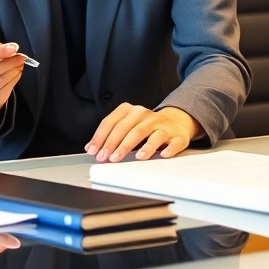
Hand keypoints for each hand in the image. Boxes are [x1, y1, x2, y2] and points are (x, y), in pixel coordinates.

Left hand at [87, 104, 203, 162]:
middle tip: (106, 158)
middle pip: (127, 128)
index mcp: (130, 110)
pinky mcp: (176, 136)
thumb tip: (92, 148)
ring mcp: (161, 124)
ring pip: (146, 133)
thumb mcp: (128, 125)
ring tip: (131, 158)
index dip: (100, 137)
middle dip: (115, 144)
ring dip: (137, 146)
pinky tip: (163, 155)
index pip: (111, 122)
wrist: (176, 122)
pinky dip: (168, 149)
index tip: (93, 150)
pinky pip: (172, 142)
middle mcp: (144, 115)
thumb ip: (111, 135)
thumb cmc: (146, 126)